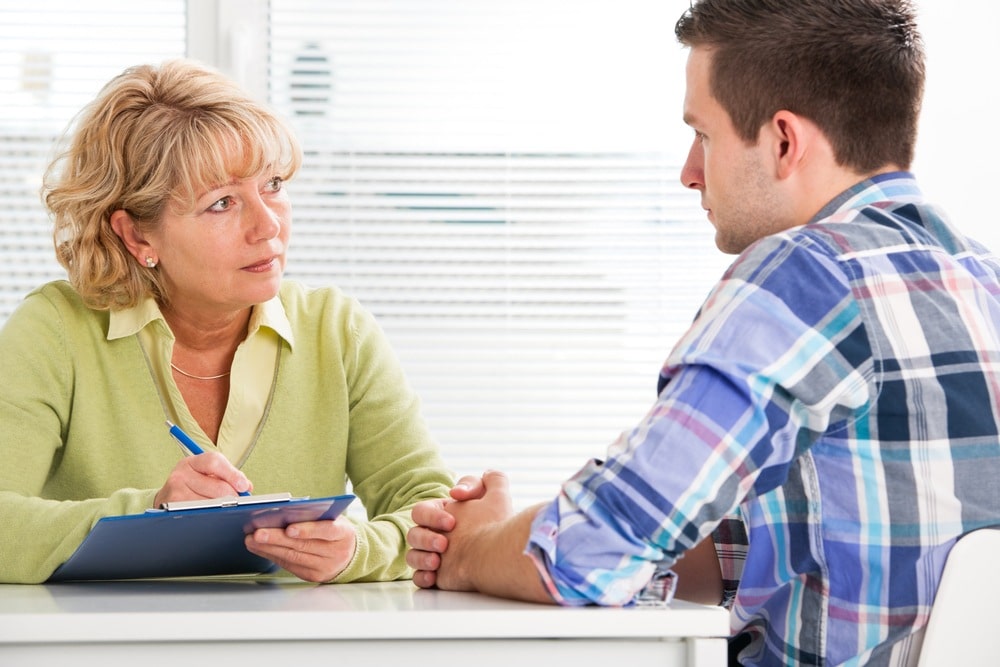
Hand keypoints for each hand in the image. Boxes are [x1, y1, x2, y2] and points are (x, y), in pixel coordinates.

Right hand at [153, 451, 252, 507]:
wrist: (166, 500)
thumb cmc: (194, 486)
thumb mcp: (208, 475)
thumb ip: (229, 476)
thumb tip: (247, 487)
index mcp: (192, 462)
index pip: (214, 461)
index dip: (233, 474)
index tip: (244, 487)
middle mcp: (180, 474)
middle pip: (218, 487)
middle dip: (233, 497)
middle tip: (239, 504)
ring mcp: (175, 492)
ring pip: (212, 504)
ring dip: (222, 509)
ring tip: (223, 510)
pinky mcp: (173, 509)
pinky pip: (201, 514)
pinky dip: (211, 516)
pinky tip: (212, 516)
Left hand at [245, 516, 356, 582]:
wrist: (350, 555)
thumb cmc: (337, 532)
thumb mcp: (334, 520)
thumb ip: (316, 516)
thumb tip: (285, 512)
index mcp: (343, 533)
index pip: (326, 531)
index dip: (307, 530)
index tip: (289, 528)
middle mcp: (335, 552)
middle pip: (303, 546)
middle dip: (277, 539)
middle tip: (258, 533)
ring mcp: (324, 567)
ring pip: (293, 557)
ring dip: (270, 548)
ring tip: (253, 540)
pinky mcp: (313, 576)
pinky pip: (290, 566)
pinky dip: (274, 556)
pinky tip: (261, 549)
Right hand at [407, 471, 513, 590]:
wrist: (505, 555)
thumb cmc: (499, 526)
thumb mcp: (499, 499)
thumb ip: (493, 480)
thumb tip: (475, 481)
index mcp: (441, 515)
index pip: (421, 512)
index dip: (432, 517)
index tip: (452, 523)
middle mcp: (434, 535)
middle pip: (413, 534)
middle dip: (426, 538)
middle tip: (444, 544)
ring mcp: (434, 555)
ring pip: (412, 556)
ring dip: (421, 558)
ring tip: (437, 563)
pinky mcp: (437, 577)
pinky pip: (419, 578)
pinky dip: (422, 577)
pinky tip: (433, 577)